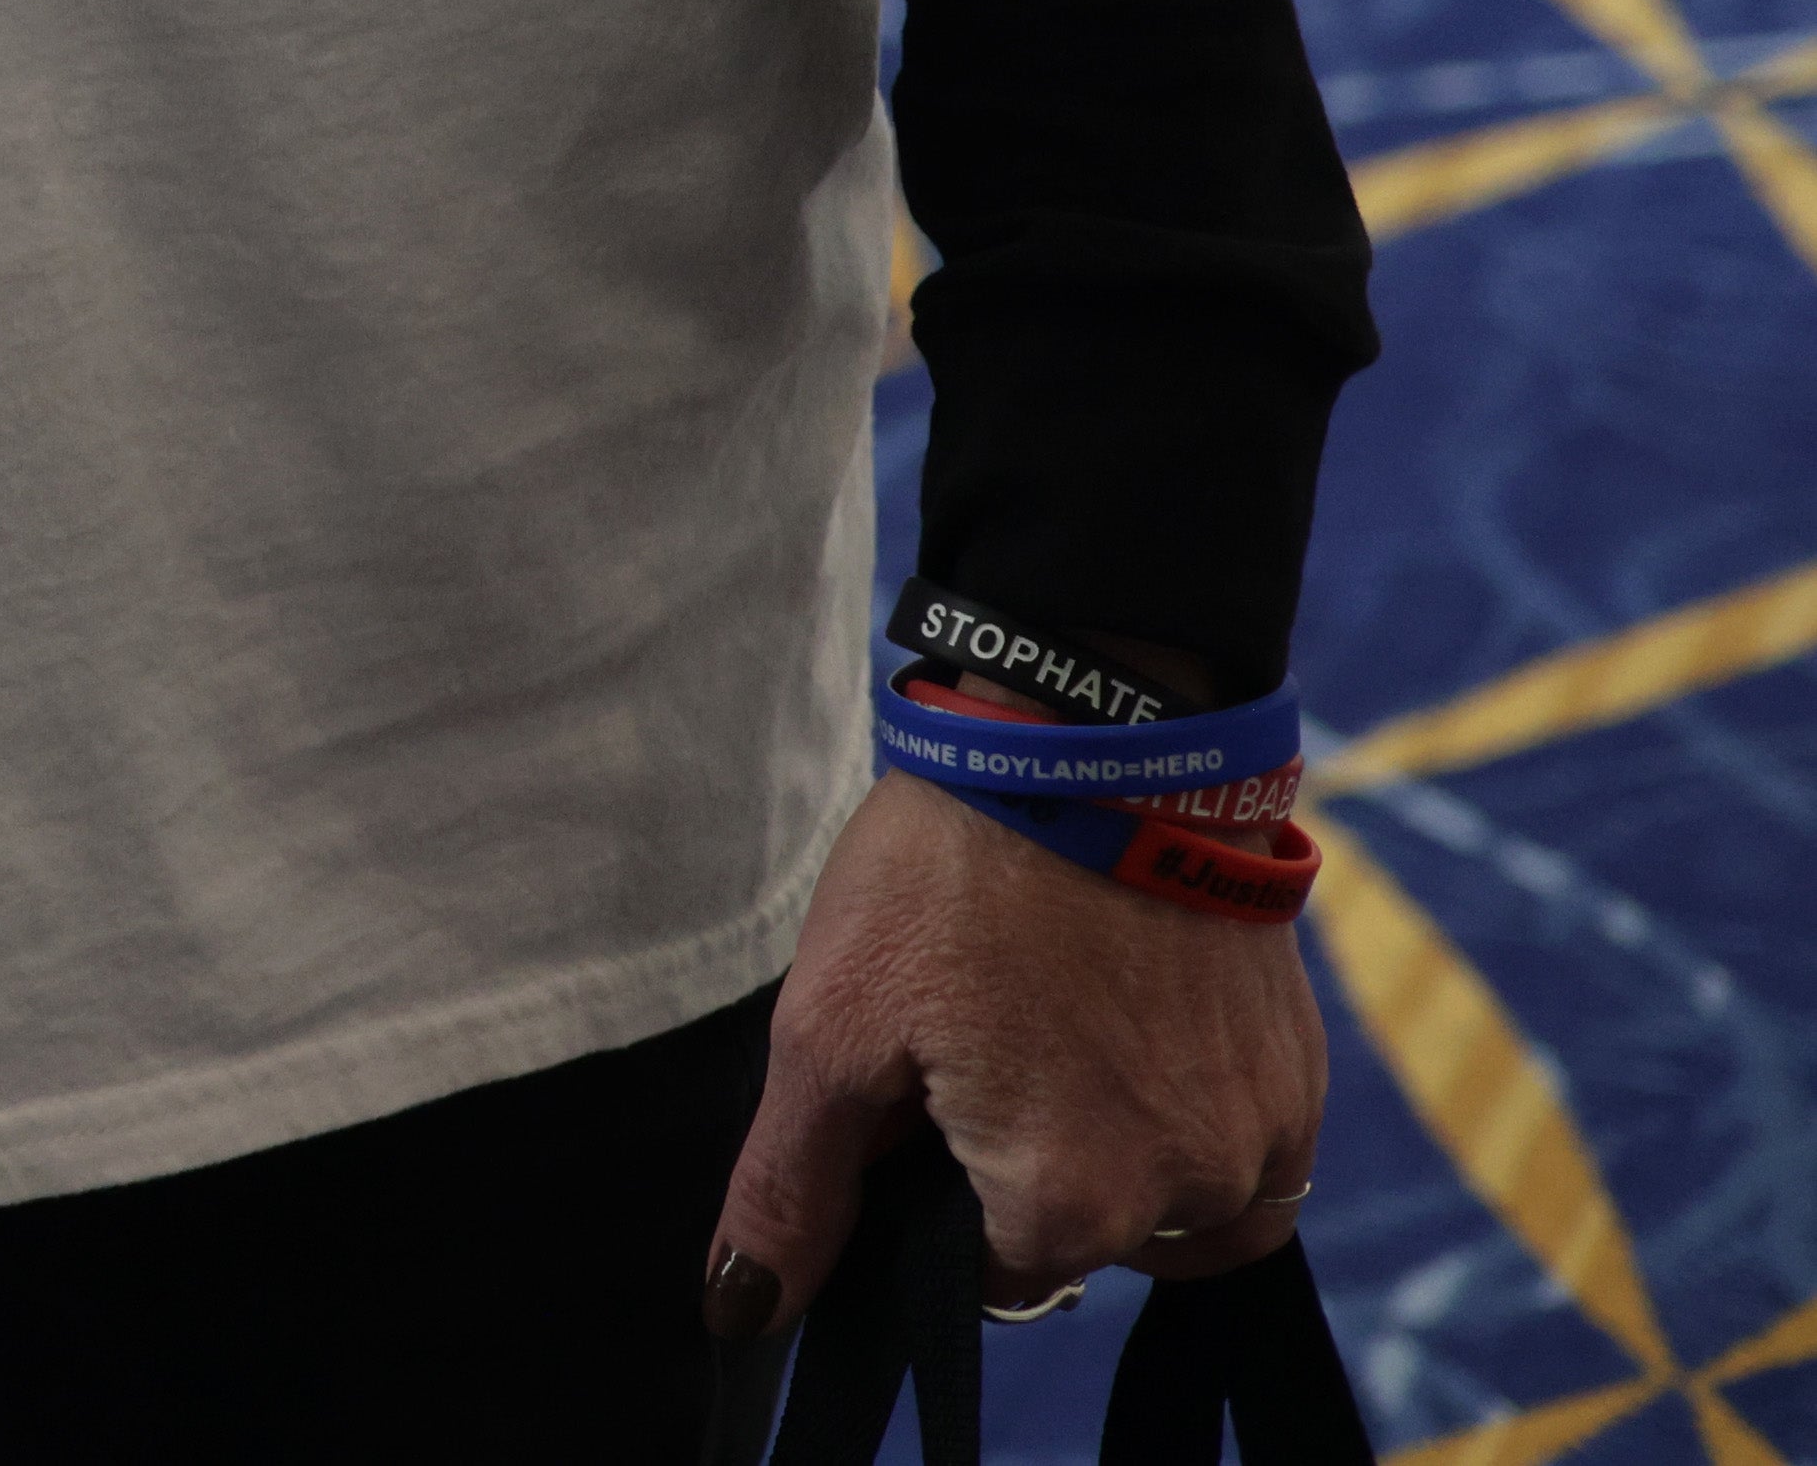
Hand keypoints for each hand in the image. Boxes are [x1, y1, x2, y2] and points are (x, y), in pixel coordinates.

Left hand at [705, 782, 1323, 1338]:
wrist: (1092, 739)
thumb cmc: (947, 881)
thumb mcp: (830, 1031)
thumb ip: (793, 1189)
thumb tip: (745, 1312)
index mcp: (1071, 1205)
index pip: (989, 1279)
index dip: (938, 1195)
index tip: (922, 1093)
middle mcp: (1190, 1194)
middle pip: (1084, 1241)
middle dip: (1024, 1171)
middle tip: (984, 1034)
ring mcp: (1264, 1136)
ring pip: (1176, 1213)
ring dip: (1117, 1159)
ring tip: (1056, 1035)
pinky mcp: (1305, 1073)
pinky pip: (1249, 1155)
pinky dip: (1186, 1119)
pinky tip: (1128, 1027)